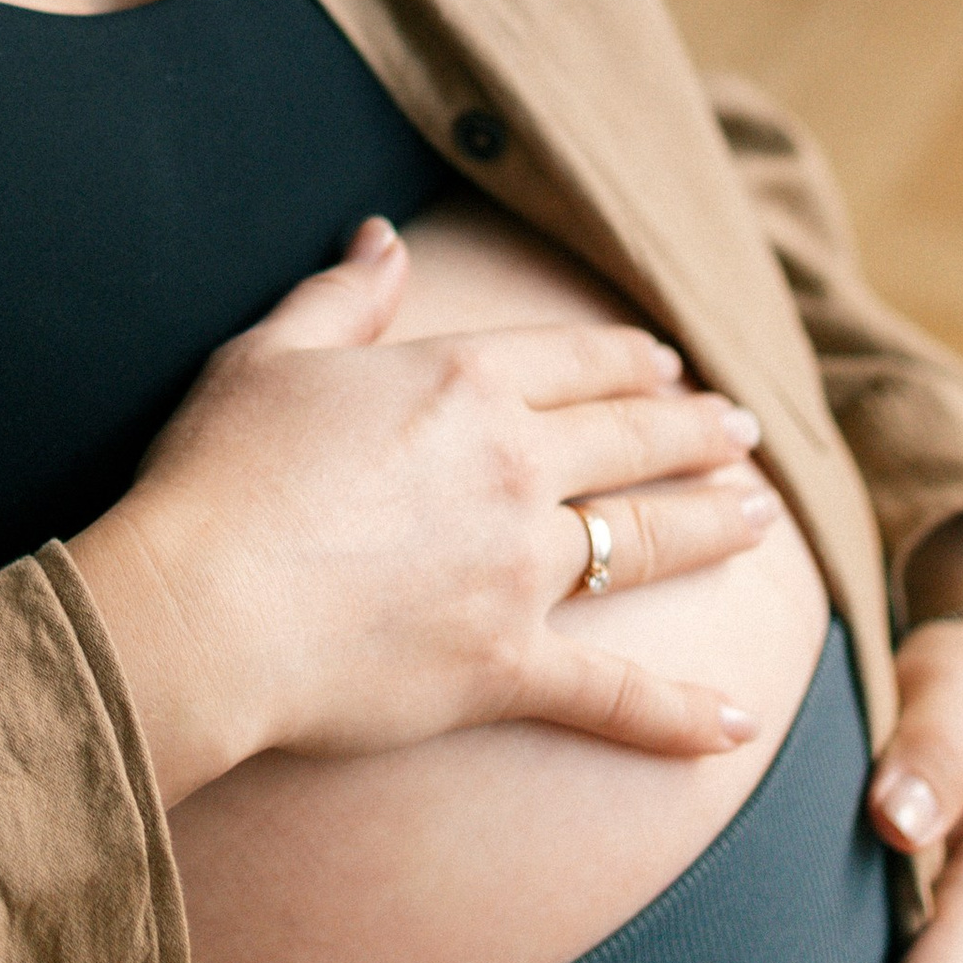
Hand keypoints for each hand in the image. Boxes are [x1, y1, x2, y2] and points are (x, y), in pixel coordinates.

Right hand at [64, 218, 780, 808]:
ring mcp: (519, 570)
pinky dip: (679, 714)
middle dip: (698, 431)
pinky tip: (735, 725)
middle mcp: (512, 467)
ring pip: (644, 540)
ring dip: (713, 526)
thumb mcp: (270, 355)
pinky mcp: (506, 666)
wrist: (201, 607)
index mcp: (464, 382)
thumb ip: (342, 295)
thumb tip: (382, 237)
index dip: (632, 361)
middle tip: (744, 431)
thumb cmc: (220, 475)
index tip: (667, 365)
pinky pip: (613, 694)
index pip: (580, 362)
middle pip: (634, 440)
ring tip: (761, 518)